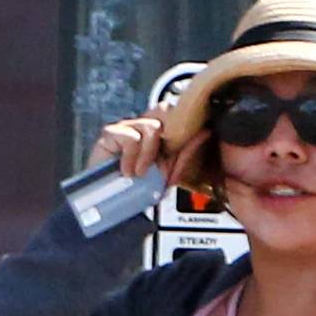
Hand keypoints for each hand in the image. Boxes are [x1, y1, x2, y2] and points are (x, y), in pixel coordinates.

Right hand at [85, 107, 208, 186]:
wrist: (115, 204)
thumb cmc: (141, 189)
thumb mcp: (169, 174)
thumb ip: (185, 155)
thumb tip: (204, 133)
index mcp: (161, 133)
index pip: (176, 114)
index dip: (183, 127)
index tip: (185, 148)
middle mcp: (144, 126)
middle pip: (165, 111)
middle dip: (169, 138)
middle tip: (162, 165)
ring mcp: (128, 127)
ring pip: (152, 127)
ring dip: (149, 155)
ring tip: (140, 174)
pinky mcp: (111, 133)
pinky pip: (132, 137)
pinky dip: (131, 157)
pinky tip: (127, 171)